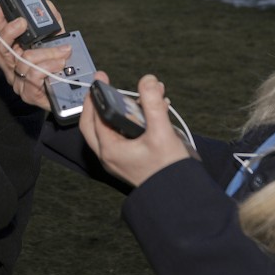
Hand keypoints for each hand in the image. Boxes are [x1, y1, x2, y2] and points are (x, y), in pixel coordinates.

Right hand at [0, 0, 70, 111]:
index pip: (2, 36)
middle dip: (11, 31)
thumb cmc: (61, 69)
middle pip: (2, 47)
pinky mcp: (28, 94)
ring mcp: (18, 82)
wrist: (71, 95)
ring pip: (24, 60)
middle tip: (23, 22)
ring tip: (64, 51)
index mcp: (17, 54)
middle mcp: (13, 68)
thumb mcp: (57, 43)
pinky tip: (60, 65)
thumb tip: (48, 6)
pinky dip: (50, 66)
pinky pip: (35, 74)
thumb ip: (52, 25)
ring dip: (47, 53)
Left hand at [78, 72, 191, 187]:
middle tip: (107, 85)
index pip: (94, 116)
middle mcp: (110, 155)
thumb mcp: (161, 132)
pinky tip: (156, 112)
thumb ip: (153, 104)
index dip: (97, 94)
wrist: (179, 197)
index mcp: (110, 149)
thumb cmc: (168, 170)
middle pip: (95, 123)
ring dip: (128, 109)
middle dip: (103, 101)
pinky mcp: (131, 159)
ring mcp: (120, 159)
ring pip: (113, 128)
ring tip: (149, 95)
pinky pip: (127, 135)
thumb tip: (147, 81)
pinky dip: (137, 121)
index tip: (101, 77)